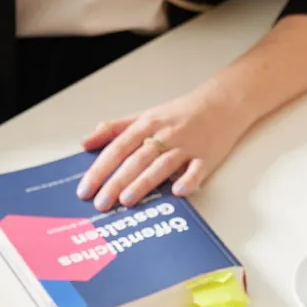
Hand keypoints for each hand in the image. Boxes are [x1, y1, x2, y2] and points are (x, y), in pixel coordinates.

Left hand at [78, 84, 251, 210]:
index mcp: (146, 125)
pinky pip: (197, 170)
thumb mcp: (144, 115)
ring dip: (144, 182)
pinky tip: (177, 192)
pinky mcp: (206, 157)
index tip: (85, 189)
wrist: (221, 104)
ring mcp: (186, 146)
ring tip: (127, 200)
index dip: (99, 169)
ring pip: (161, 165)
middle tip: (101, 203)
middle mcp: (164, 135)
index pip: (117, 148)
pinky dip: (188, 181)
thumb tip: (86, 142)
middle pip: (136, 160)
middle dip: (116, 182)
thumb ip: (114, 129)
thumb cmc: (181, 113)